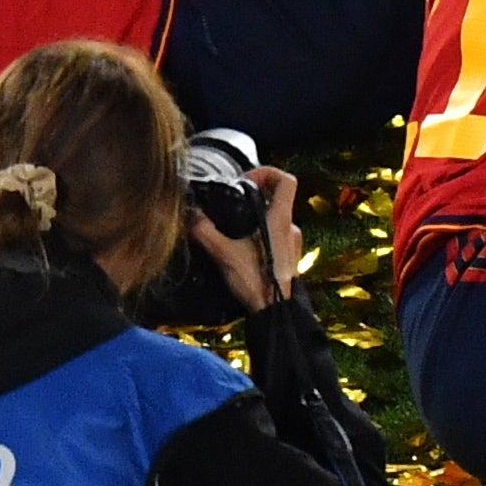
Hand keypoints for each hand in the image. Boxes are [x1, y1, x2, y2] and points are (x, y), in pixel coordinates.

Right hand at [189, 167, 299, 311]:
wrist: (275, 313)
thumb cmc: (256, 281)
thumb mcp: (224, 254)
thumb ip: (205, 232)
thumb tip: (192, 216)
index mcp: (280, 219)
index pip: (286, 180)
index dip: (267, 172)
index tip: (246, 181)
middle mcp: (291, 228)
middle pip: (279, 199)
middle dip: (256, 197)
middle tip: (235, 205)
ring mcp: (293, 244)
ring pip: (277, 220)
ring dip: (258, 219)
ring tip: (235, 230)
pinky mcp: (289, 259)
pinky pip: (277, 238)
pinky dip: (262, 237)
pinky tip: (244, 250)